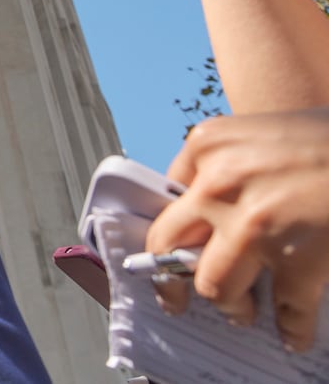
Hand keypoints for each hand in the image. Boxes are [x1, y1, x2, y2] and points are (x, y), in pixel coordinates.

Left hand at [145, 109, 328, 351]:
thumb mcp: (267, 132)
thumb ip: (235, 165)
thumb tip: (215, 210)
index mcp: (208, 145)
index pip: (170, 196)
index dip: (174, 229)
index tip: (171, 251)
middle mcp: (219, 183)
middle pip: (170, 243)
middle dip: (171, 277)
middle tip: (176, 297)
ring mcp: (253, 224)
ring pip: (215, 285)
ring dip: (230, 304)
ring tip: (242, 312)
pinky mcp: (296, 259)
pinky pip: (285, 310)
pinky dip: (291, 329)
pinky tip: (295, 334)